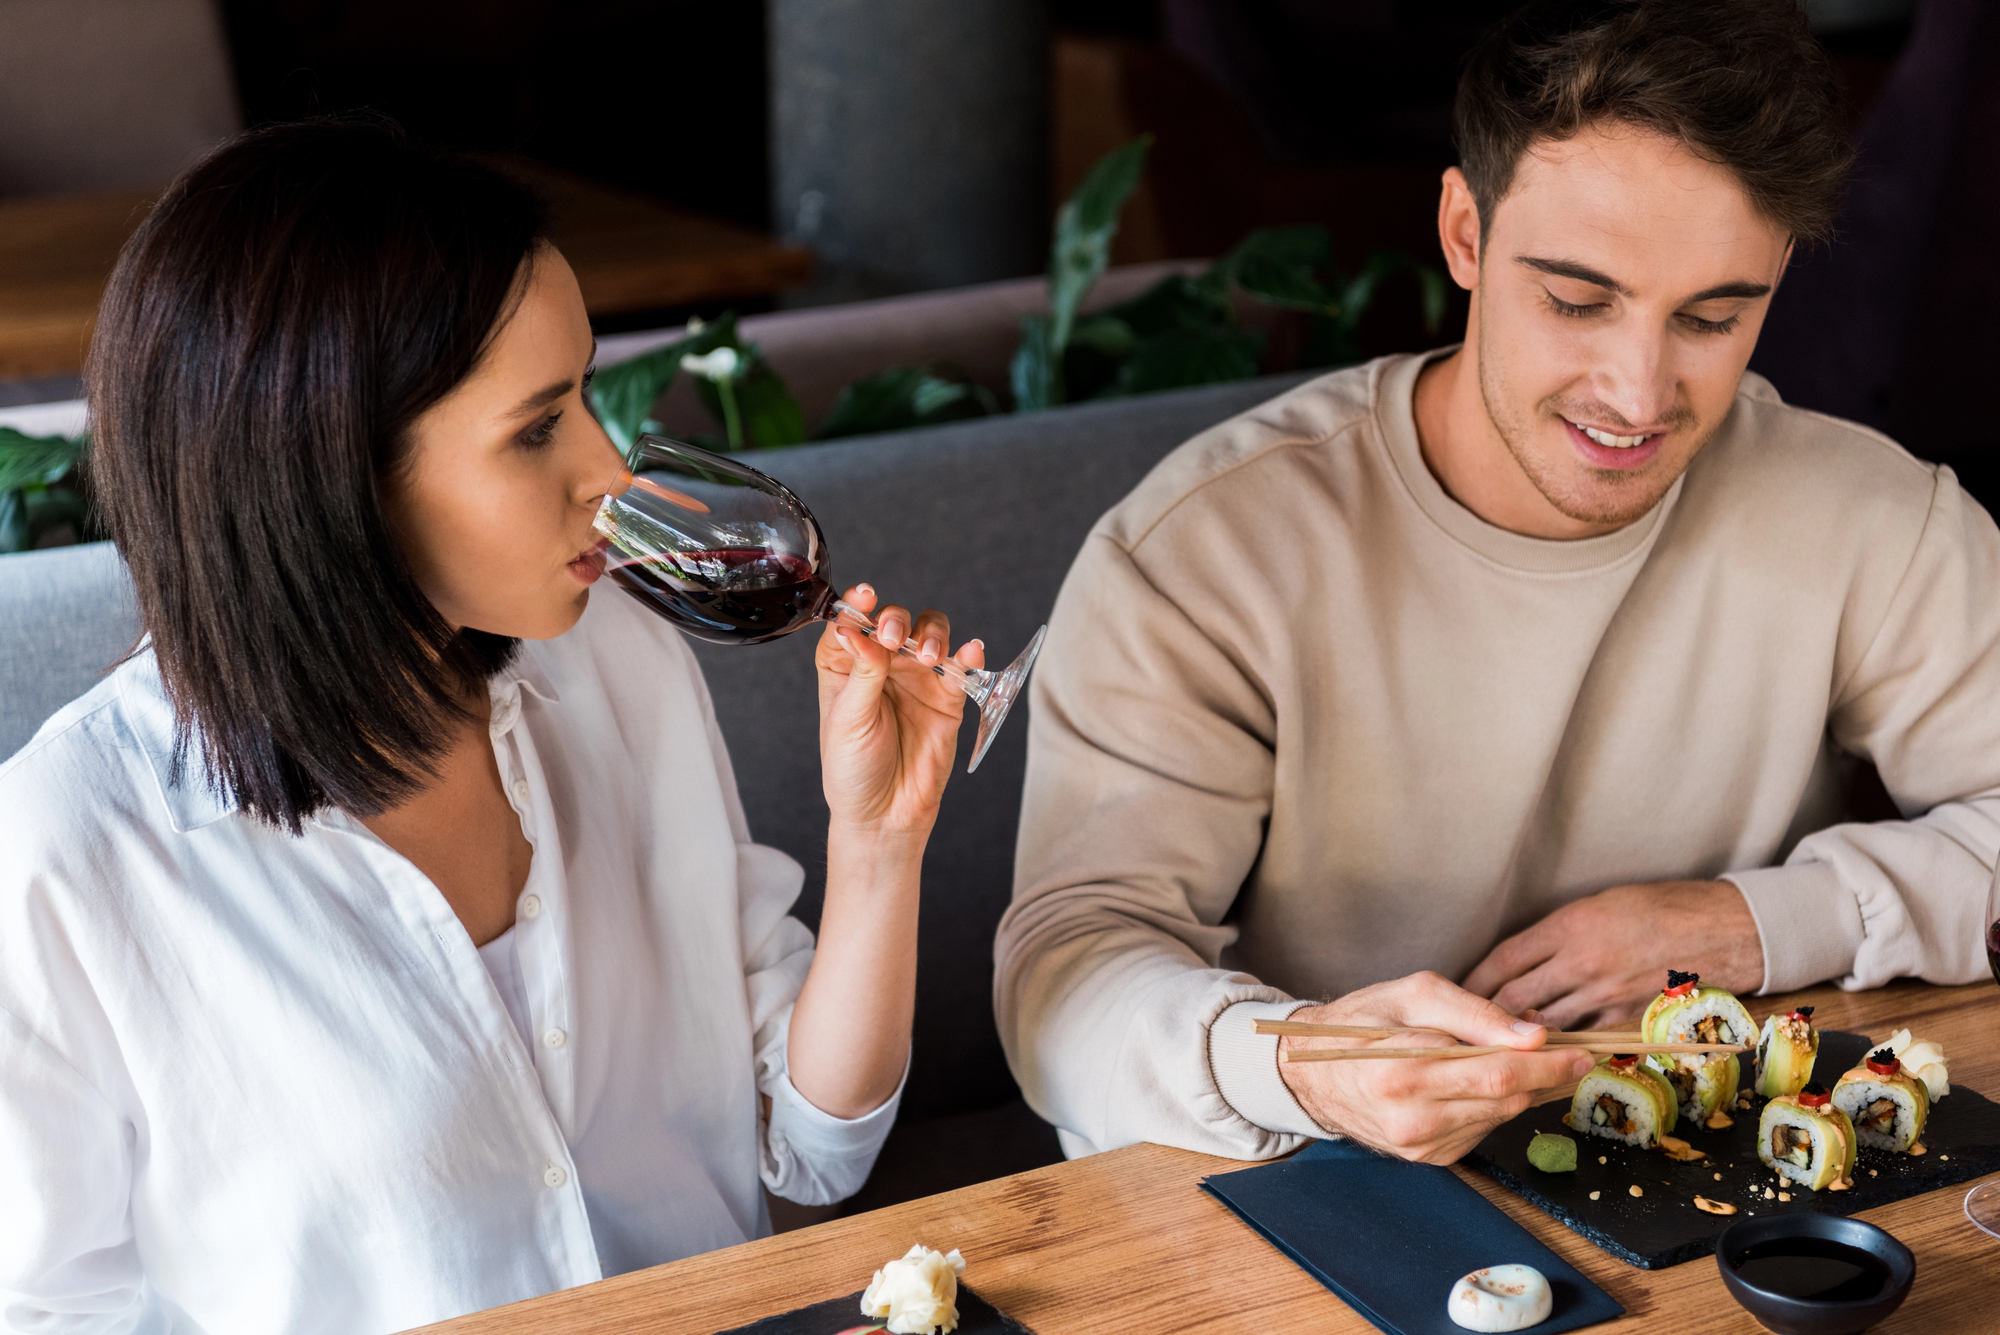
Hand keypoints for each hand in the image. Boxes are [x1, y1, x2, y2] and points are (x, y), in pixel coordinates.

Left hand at [815, 583, 983, 834]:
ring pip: (931, 636)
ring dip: (932, 636)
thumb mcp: (847, 721)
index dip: (857, 605)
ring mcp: (916, 680)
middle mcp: (882, 666)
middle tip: (895, 640)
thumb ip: (862, 673)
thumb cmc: (854, 769)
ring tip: (929, 656)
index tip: (865, 596)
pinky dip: (969, 655)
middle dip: (897, 622)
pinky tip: (970, 651)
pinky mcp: (947, 699)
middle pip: (896, 622)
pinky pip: (962, 669)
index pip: (851, 623)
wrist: (885, 814)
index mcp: (845, 666)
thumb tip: (860, 631)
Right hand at [1277, 972, 1593, 1163]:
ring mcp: (1420, 1145)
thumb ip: (1475, 1012)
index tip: (1579, 1052)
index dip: (1547, 1064)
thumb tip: (1533, 1035)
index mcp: (1402, 1070)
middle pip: (1504, 1099)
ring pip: (1499, 1117)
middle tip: (1569, 1052)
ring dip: (1520, 1089)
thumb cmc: (1363, 1021)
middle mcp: (1411, 1117)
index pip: (1496, 1072)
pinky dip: (1492, 1105)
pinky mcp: (1427, 1158)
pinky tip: (1478, 1084)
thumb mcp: (1414, 993)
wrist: (1313, 1071)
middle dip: (1545, 1075)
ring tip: (1519, 1060)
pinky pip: (1481, 1130)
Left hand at [1460, 880, 1763, 1030]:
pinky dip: (1559, 1048)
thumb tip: (1520, 962)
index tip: (1458, 994)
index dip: (1475, 981)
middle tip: (1464, 1029)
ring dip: (1516, 1039)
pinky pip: (1582, 1039)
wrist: (1724, 929)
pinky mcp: (1628, 1019)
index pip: (1504, 960)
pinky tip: (1542, 1056)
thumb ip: (1557, 933)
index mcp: (1570, 924)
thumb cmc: (1662, 907)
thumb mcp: (1599, 904)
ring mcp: (1606, 994)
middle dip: (1484, 1017)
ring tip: (1492, 1048)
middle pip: (1514, 998)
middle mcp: (1582, 961)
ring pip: (1544, 1025)